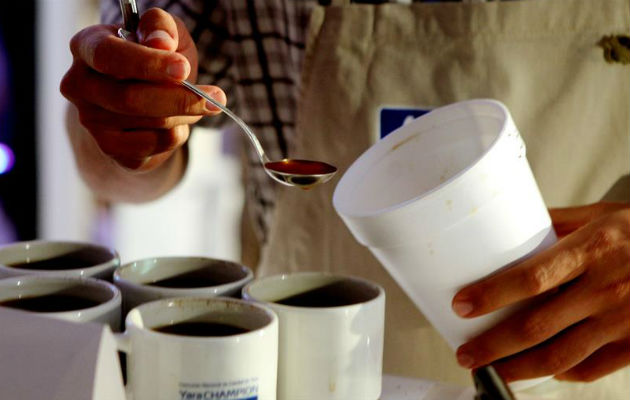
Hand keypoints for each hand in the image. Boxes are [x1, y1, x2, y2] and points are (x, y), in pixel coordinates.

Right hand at [60, 8, 225, 170]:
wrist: (146, 97)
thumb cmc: (155, 59)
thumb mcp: (163, 33)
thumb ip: (162, 28)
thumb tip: (162, 43)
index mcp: (86, 46)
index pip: (110, 57)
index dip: (148, 64)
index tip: (183, 69)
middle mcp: (79, 84)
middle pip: (131, 99)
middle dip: (180, 98)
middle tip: (216, 97)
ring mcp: (91, 120)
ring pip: (149, 123)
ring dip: (185, 115)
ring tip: (196, 104)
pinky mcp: (110, 148)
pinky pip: (154, 146)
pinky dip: (176, 134)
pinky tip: (176, 123)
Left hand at [452, 202, 629, 382]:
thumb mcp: (602, 214)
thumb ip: (556, 221)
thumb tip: (508, 223)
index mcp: (593, 249)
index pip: (532, 277)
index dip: (492, 294)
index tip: (461, 305)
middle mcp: (606, 288)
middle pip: (537, 327)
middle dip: (494, 346)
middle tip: (465, 353)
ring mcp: (623, 321)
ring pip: (560, 357)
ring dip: (519, 369)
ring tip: (491, 371)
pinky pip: (592, 368)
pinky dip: (562, 373)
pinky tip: (542, 370)